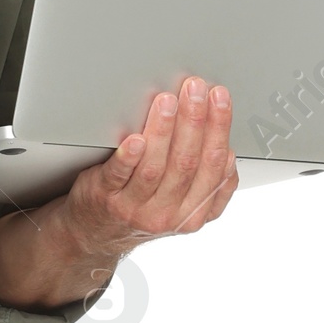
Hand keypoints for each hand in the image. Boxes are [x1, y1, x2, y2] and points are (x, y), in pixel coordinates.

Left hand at [0, 74, 237, 311]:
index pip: (214, 166)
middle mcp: (167, 214)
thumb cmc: (142, 208)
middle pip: (186, 162)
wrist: (96, 234)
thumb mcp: (182, 204)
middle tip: (195, 88)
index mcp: (194, 213)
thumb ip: (204, 179)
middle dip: (194, 120)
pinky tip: (134, 140)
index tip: (219, 97)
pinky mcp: (106, 199)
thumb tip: (227, 144)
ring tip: (167, 101)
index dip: (219, 128)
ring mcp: (135, 209)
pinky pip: (118, 177)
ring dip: (163, 130)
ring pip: (155, 167)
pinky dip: (128, 157)